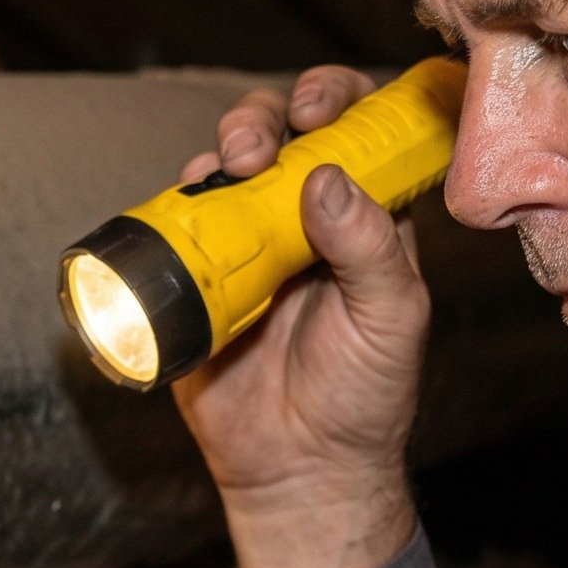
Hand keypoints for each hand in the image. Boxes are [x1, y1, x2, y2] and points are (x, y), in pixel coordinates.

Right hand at [172, 65, 427, 567]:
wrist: (299, 469)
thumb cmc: (362, 396)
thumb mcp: (392, 321)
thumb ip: (370, 249)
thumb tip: (326, 179)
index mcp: (365, 215)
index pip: (355, 129)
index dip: (336, 97)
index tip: (320, 107)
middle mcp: (303, 216)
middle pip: (280, 130)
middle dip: (264, 116)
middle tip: (257, 147)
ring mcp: (247, 242)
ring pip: (225, 164)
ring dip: (221, 145)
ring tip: (222, 167)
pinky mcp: (198, 275)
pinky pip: (178, 221)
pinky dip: (176, 199)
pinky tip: (184, 199)